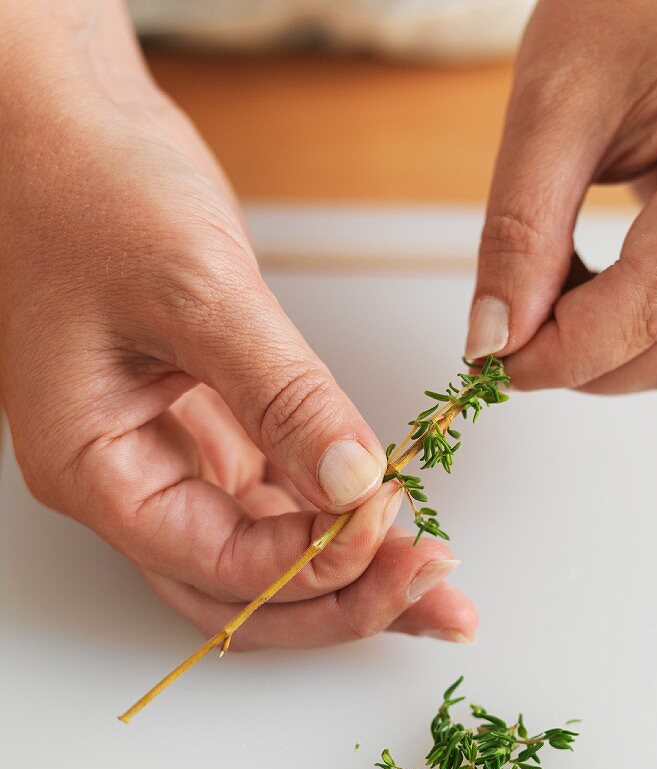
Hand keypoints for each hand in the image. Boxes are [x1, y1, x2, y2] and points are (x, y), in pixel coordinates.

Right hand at [0, 2, 476, 646]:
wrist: (69, 127)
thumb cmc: (91, 190)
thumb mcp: (194, 290)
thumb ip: (281, 396)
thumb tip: (355, 482)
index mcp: (97, 468)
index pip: (216, 562)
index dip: (310, 559)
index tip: (387, 515)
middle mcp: (132, 483)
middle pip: (239, 594)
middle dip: (339, 601)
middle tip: (431, 593)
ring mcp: (173, 462)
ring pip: (264, 560)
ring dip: (350, 575)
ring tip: (435, 582)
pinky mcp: (214, 432)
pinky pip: (280, 504)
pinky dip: (336, 521)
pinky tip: (393, 521)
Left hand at [466, 0, 656, 391]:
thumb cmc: (619, 4)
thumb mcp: (549, 108)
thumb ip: (519, 234)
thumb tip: (493, 341)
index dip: (569, 352)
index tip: (495, 364)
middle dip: (592, 366)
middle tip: (510, 344)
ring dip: (610, 356)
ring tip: (545, 302)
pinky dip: (628, 333)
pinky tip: (579, 293)